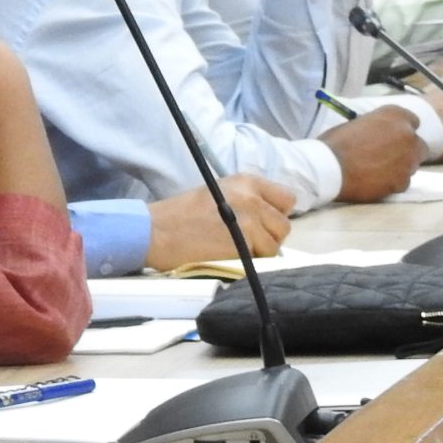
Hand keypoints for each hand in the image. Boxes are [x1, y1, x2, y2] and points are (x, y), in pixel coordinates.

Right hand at [145, 174, 293, 267]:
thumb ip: (247, 200)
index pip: (287, 198)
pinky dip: (249, 262)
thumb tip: (268, 220)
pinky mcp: (244, 240)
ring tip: (234, 250)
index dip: (275, 214)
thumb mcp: (218, 193)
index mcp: (246, 181)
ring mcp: (250, 218)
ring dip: (259, 252)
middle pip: (283, 225)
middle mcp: (252, 196)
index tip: (260, 224)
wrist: (156, 231)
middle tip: (245, 242)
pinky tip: (228, 256)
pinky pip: (261, 258)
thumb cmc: (180, 215)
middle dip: (269, 237)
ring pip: (275, 245)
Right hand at [319, 107, 426, 202]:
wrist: (330, 168)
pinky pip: (403, 182)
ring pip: (412, 165)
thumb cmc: (336, 142)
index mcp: (394, 114)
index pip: (412, 121)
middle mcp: (407, 134)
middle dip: (407, 150)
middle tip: (388, 157)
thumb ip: (377, 128)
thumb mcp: (358, 123)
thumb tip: (379, 135)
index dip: (402, 130)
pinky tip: (377, 183)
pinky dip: (393, 183)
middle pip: (418, 145)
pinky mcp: (403, 181)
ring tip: (379, 171)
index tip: (392, 137)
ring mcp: (408, 159)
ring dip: (401, 167)